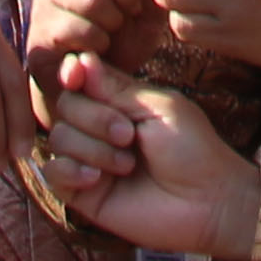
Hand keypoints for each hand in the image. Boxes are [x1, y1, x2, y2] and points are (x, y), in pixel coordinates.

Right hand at [40, 53, 259, 260]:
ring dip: (93, 148)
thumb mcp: (157, 107)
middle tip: (129, 135)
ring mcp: (89, 160)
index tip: (76, 75)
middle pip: (64, 106)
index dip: (72, 74)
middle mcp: (98, 128)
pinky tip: (97, 179)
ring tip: (127, 164)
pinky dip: (70, 171)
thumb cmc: (192, 149)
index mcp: (118, 101)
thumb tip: (79, 59)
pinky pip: (53, 174)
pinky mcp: (83, 194)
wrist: (207, 202)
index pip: (78, 78)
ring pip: (59, 139)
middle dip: (94, 118)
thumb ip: (116, 87)